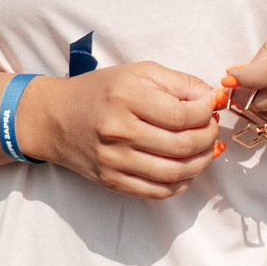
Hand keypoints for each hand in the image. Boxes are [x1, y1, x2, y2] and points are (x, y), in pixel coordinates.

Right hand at [15, 62, 223, 199]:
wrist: (53, 118)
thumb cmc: (99, 91)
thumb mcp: (138, 73)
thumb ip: (179, 83)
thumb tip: (214, 98)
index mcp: (125, 98)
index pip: (182, 114)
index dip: (206, 113)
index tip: (210, 107)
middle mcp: (118, 131)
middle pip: (182, 145)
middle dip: (209, 137)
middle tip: (212, 128)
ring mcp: (113, 160)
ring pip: (174, 172)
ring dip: (201, 163)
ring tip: (206, 149)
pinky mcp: (111, 181)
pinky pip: (156, 192)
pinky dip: (180, 184)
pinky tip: (187, 169)